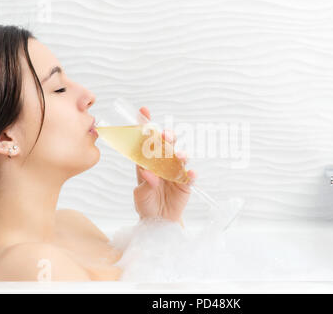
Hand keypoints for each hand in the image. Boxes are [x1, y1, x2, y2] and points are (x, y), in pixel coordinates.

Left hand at [133, 107, 196, 225]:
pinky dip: (191, 174)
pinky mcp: (185, 183)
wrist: (158, 222)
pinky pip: (190, 176)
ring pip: (180, 157)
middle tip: (165, 135)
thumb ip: (145, 183)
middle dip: (166, 137)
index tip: (144, 111)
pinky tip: (191, 173)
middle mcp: (162, 164)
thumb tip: (147, 172)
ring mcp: (175, 172)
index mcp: (147, 162)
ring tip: (178, 156)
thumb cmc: (146, 204)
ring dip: (180, 154)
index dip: (145, 126)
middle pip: (166, 145)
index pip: (146, 141)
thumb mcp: (141, 194)